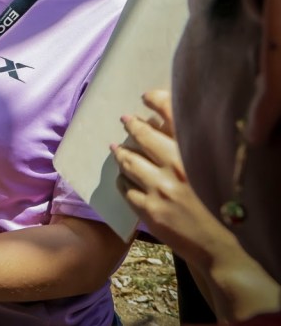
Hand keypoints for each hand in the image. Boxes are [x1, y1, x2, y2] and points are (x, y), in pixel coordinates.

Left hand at [114, 93, 280, 320]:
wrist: (229, 249)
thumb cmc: (226, 207)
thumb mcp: (215, 170)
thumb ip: (194, 150)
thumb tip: (170, 128)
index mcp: (196, 152)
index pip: (171, 114)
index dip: (155, 100)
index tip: (146, 97)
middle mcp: (176, 165)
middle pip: (142, 135)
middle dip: (132, 125)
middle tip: (126, 119)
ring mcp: (160, 188)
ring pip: (128, 161)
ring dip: (121, 152)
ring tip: (116, 147)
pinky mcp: (150, 209)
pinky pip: (126, 189)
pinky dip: (122, 180)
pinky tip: (123, 178)